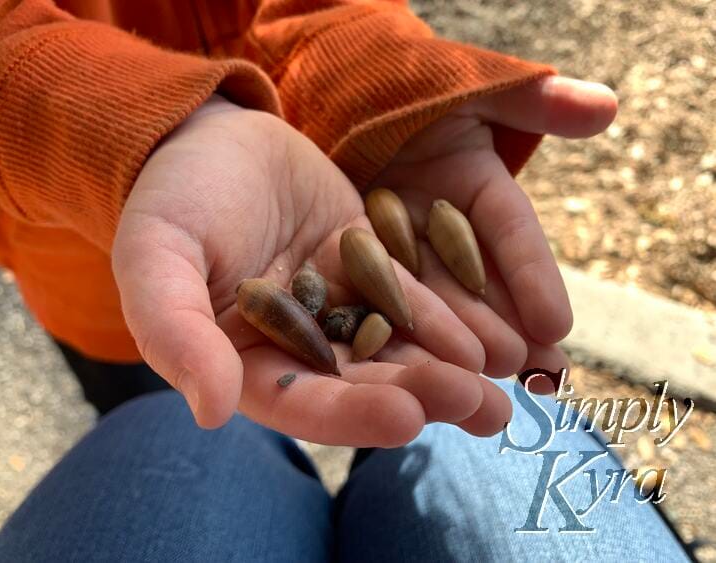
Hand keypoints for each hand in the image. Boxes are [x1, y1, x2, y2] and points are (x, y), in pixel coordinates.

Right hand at [112, 96, 510, 445]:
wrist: (206, 134)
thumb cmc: (169, 197)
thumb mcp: (156, 257)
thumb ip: (175, 332)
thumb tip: (211, 411)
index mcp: (242, 358)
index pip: (298, 401)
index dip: (350, 414)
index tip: (405, 418)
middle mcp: (294, 343)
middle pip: (360, 380)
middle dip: (420, 394)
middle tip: (481, 408)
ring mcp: (334, 304)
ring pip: (393, 345)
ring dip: (447, 369)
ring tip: (503, 391)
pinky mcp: (363, 263)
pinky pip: (408, 293)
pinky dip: (446, 314)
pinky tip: (491, 335)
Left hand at [371, 76, 617, 397]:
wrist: (349, 90)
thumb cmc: (417, 79)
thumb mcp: (476, 85)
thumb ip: (532, 99)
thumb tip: (605, 106)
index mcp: (479, 184)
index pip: (512, 232)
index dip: (534, 276)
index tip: (558, 324)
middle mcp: (445, 223)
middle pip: (477, 281)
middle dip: (500, 327)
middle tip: (523, 375)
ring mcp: (402, 240)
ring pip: (431, 297)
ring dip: (454, 343)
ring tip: (474, 385)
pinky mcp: (361, 251)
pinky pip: (376, 291)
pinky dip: (394, 326)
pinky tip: (407, 368)